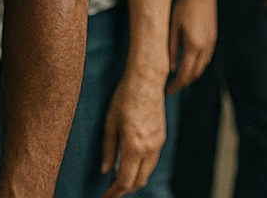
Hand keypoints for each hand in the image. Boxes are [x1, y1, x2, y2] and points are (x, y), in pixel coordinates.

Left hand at [99, 70, 165, 197]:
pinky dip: (141, 168)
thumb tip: (105, 171)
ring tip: (117, 179)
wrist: (146, 80)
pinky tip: (130, 164)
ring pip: (146, 173)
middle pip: (138, 181)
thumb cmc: (124, 97)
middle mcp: (149, 148)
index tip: (105, 197)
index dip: (114, 193)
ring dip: (133, 180)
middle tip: (110, 191)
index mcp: (134, 145)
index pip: (125, 180)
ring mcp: (158, 144)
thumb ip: (108, 149)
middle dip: (124, 189)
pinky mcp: (161, 138)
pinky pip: (152, 161)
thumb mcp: (110, 122)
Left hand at [165, 0, 216, 92]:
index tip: (166, 90)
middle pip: (195, 74)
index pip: (185, 74)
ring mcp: (211, 43)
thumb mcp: (173, 26)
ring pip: (201, 67)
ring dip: (191, 74)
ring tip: (177, 77)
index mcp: (194, 45)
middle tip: (170, 86)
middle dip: (183, 82)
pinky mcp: (213, 38)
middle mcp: (205, 47)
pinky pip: (205, 58)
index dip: (176, 85)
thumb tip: (171, 68)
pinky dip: (196, 65)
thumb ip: (172, 48)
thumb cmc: (184, 6)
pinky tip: (188, 62)